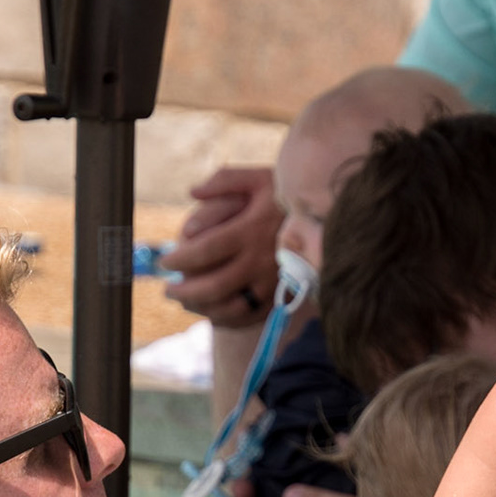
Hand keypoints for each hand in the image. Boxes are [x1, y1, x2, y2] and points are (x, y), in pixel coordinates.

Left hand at [162, 167, 283, 326]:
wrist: (330, 218)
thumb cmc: (287, 195)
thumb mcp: (259, 177)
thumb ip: (225, 179)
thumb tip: (193, 193)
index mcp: (252, 230)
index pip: (206, 250)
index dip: (180, 259)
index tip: (165, 262)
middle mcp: (263, 260)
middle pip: (215, 285)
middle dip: (185, 291)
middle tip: (168, 289)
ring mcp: (274, 283)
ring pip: (232, 307)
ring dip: (202, 308)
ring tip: (185, 301)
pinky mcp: (283, 296)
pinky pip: (252, 316)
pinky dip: (228, 319)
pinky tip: (212, 312)